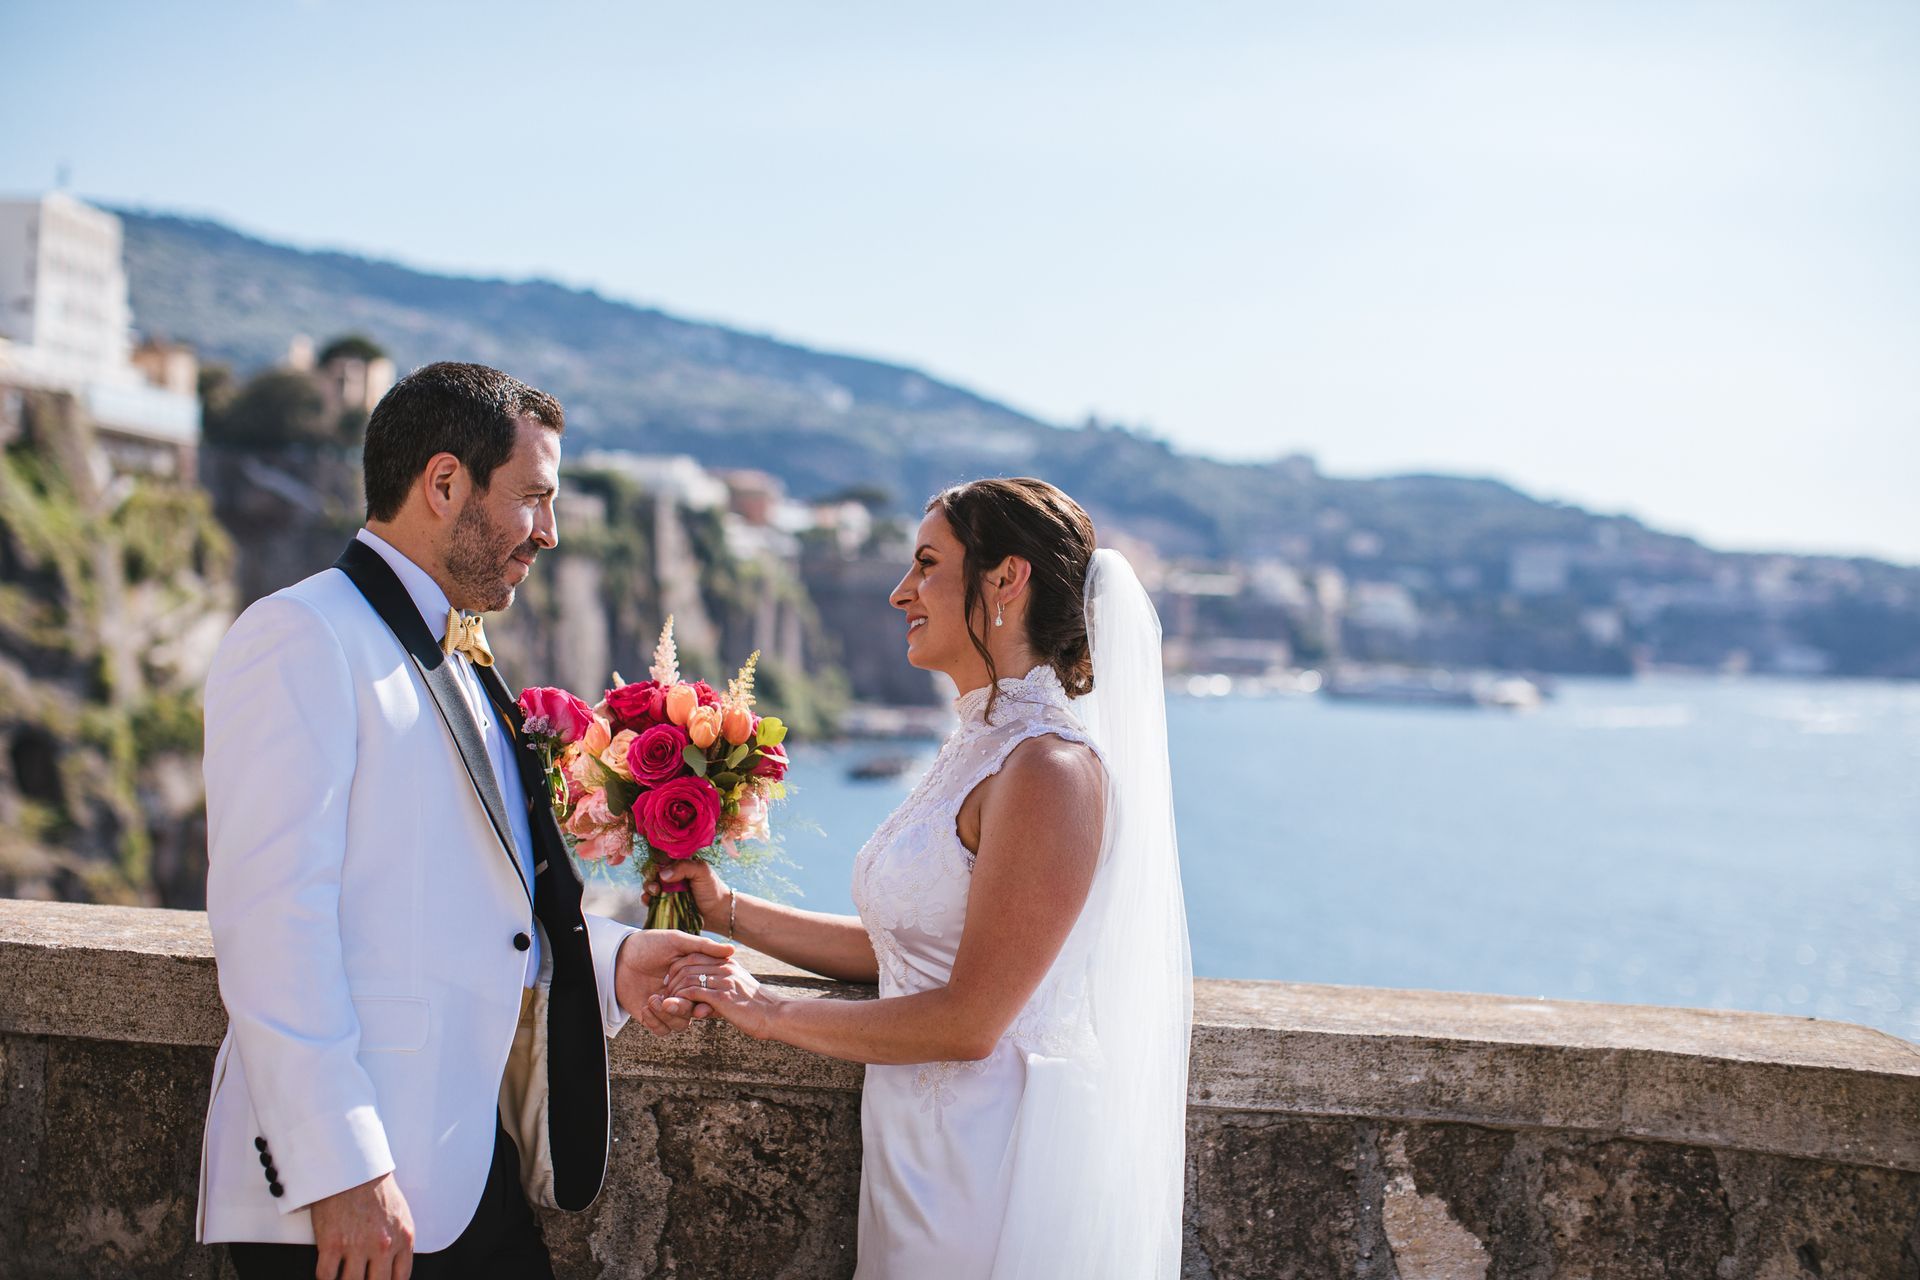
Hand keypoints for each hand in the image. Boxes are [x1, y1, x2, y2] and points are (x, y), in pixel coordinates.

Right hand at [310, 1171, 413, 1279]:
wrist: (351, 1167)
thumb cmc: (375, 1188)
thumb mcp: (400, 1215)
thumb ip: (400, 1241)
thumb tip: (394, 1264)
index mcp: (403, 1238)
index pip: (400, 1278)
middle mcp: (383, 1246)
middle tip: (360, 1279)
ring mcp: (357, 1246)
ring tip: (343, 1277)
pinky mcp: (332, 1244)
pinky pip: (326, 1277)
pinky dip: (326, 1279)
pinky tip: (327, 1276)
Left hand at [615, 929, 734, 1035]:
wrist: (618, 955)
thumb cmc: (649, 944)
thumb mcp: (677, 941)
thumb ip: (704, 946)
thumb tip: (733, 949)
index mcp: (693, 978)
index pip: (707, 995)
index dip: (707, 1003)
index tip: (700, 1006)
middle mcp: (683, 993)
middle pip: (693, 1012)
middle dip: (682, 1010)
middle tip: (668, 1001)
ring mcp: (668, 1005)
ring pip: (679, 1024)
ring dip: (667, 1015)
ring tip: (652, 999)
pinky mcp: (653, 1016)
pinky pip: (661, 1030)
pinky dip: (655, 1022)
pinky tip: (646, 1005)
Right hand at [643, 857, 731, 927]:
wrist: (718, 912)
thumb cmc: (712, 889)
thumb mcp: (701, 871)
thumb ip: (684, 867)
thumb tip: (662, 874)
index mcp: (680, 864)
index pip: (662, 859)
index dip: (656, 863)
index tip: (657, 870)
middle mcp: (672, 876)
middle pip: (653, 873)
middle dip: (651, 878)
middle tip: (656, 887)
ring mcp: (668, 890)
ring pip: (651, 886)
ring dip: (648, 888)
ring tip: (654, 893)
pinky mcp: (666, 904)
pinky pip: (652, 900)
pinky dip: (647, 900)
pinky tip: (649, 901)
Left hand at [663, 955, 779, 1040]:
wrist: (774, 1015)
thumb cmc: (756, 1007)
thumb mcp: (738, 991)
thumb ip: (719, 990)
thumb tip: (701, 1001)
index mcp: (727, 962)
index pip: (695, 955)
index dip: (678, 966)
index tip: (670, 980)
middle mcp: (725, 967)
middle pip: (687, 964)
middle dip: (672, 978)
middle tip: (664, 991)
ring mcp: (723, 980)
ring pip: (687, 978)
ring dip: (674, 991)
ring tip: (667, 1002)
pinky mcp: (721, 996)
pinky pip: (692, 992)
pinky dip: (680, 1000)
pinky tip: (675, 1008)